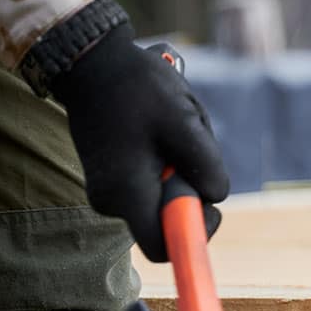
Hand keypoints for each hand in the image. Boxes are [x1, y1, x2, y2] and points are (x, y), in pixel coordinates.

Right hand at [49, 23, 228, 262]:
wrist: (94, 62)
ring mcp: (110, 191)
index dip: (194, 236)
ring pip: (167, 199)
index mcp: (126, 195)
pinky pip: (155, 186)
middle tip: (188, 148)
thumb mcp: (185, 122)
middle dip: (192, 190)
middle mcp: (113, 202)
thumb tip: (215, 198)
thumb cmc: (138, 89)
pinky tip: (163, 133)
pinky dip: (170, 164)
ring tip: (172, 132)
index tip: (209, 205)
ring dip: (183, 172)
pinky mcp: (114, 179)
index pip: (163, 248)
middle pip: (170, 222)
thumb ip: (207, 166)